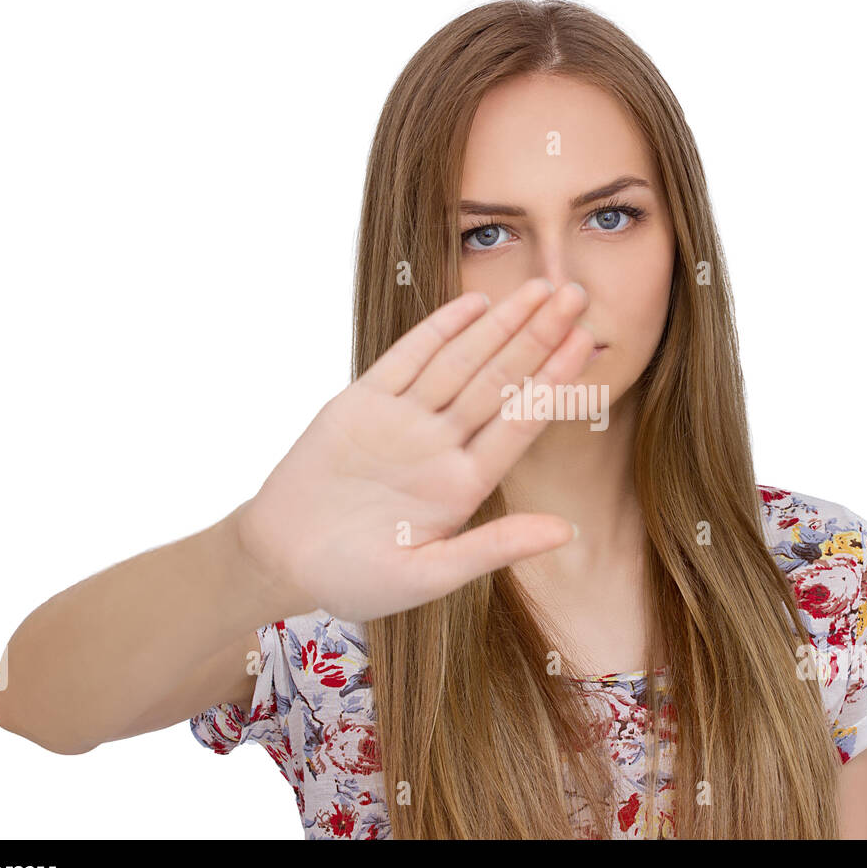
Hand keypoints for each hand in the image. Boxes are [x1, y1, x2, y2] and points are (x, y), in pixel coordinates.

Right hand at [233, 278, 594, 622]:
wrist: (281, 560)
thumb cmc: (352, 579)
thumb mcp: (425, 576)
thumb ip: (493, 549)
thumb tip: (566, 532)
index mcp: (464, 486)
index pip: (519, 423)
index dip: (552, 382)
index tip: (585, 345)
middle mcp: (441, 445)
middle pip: (499, 381)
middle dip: (538, 337)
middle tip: (577, 294)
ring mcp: (403, 420)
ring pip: (461, 362)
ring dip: (500, 324)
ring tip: (540, 288)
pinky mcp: (362, 404)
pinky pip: (407, 358)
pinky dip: (439, 329)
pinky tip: (474, 303)